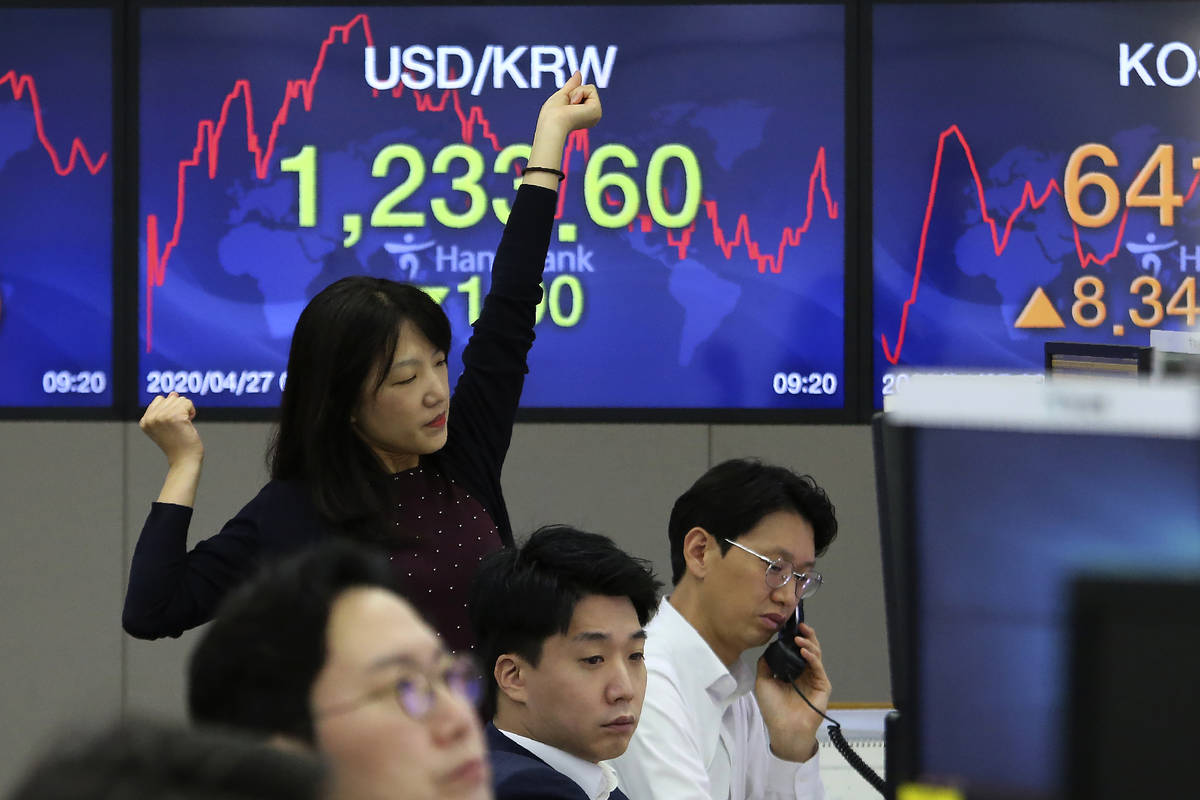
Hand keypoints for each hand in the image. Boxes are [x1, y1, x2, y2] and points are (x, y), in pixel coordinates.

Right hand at [140, 392, 203, 468]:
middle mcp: (151, 418)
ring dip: (186, 411)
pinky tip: (189, 423)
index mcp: (144, 421)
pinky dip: (191, 411)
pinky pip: (187, 402)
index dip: (171, 410)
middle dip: (179, 409)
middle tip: (179, 426)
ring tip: (183, 426)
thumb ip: (165, 410)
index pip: (159, 400)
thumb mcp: (165, 426)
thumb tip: (173, 393)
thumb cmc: (178, 444)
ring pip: (179, 399)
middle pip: (170, 398)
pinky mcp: (175, 416)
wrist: (184, 459)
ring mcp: (162, 416)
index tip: (172, 426)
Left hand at [524, 71, 601, 189]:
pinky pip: (590, 89)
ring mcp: (596, 114)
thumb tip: (578, 72)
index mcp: (583, 116)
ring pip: (589, 89)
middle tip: (566, 106)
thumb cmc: (551, 114)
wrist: (552, 123)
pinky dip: (578, 93)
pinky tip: (574, 106)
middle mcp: (591, 117)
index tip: (564, 106)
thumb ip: (572, 85)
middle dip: (573, 93)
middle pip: (586, 89)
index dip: (570, 94)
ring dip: (575, 94)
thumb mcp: (562, 96)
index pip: (581, 93)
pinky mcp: (597, 111)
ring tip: (570, 107)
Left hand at [753, 621, 832, 762]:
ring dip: (809, 644)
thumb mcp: (763, 682)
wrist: (784, 728)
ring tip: (799, 638)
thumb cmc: (773, 709)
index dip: (793, 639)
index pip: (795, 651)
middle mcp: (804, 673)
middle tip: (801, 626)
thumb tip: (768, 649)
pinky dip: (812, 657)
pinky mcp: (822, 686)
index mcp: (792, 672)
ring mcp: (814, 679)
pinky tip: (804, 651)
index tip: (789, 628)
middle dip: (806, 636)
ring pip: (815, 655)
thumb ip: (766, 665)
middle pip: (809, 650)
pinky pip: (818, 668)